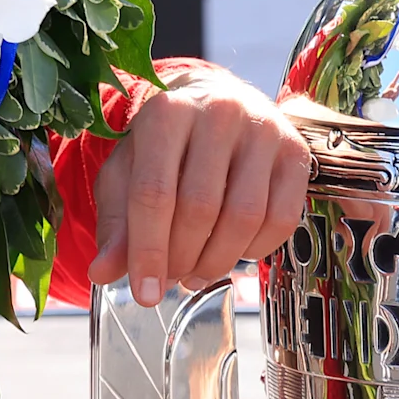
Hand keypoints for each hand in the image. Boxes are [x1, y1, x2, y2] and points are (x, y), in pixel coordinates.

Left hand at [87, 62, 311, 306]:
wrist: (217, 104)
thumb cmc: (165, 146)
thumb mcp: (128, 175)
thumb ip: (116, 223)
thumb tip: (101, 272)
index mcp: (166, 112)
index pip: (154, 192)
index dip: (148, 251)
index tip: (144, 294)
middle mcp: (219, 112)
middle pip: (200, 208)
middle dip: (182, 258)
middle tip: (171, 278)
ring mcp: (264, 129)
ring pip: (243, 217)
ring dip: (217, 261)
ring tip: (197, 273)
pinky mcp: (296, 151)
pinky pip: (281, 220)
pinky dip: (255, 251)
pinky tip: (234, 252)